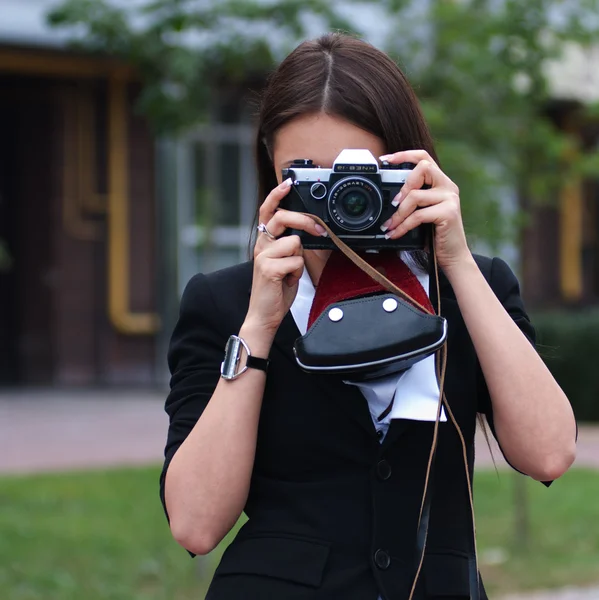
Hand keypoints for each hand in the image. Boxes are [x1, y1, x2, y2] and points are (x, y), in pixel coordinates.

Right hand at [247, 178, 327, 333]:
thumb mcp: (287, 263)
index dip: (276, 196)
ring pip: (294, 242)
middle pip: (282, 218)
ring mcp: (263, 256)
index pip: (267, 212)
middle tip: (319, 229)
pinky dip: (297, 273)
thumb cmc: (276, 290)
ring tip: (290, 274)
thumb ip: (293, 247)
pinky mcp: (268, 268)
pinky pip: (295, 261)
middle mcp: (261, 246)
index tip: (288, 183)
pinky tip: (288, 281)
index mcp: (264, 242)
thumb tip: (310, 232)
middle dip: (304, 221)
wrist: (264, 315)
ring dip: (299, 260)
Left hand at [378, 150, 472, 273]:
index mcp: (441, 182)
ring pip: (415, 195)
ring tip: (389, 226)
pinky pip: (418, 215)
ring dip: (398, 213)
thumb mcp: (422, 212)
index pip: (424, 157)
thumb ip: (412, 200)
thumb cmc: (435, 235)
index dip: (404, 155)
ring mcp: (450, 198)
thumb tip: (388, 198)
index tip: (385, 159)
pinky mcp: (448, 213)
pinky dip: (402, 226)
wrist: (452, 256)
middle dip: (403, 186)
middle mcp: (448, 186)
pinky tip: (395, 234)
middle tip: (392, 204)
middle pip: (422, 168)